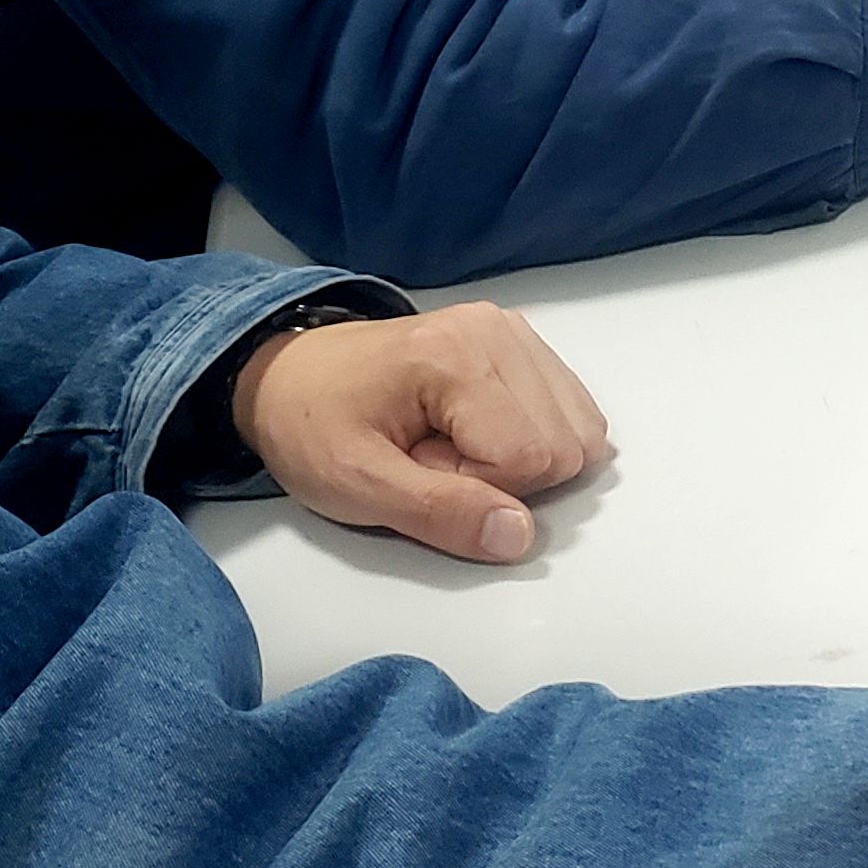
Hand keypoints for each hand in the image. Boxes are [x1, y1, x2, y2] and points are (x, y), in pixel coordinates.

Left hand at [228, 302, 610, 564]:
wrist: (288, 377)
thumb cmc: (312, 426)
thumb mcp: (356, 487)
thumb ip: (439, 514)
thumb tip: (520, 536)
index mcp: (454, 357)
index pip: (530, 458)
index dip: (480, 490)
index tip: (421, 473)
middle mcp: (496, 331)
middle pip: (565, 444)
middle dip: (504, 476)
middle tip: (434, 461)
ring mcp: (511, 331)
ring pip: (579, 429)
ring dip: (521, 458)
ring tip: (452, 446)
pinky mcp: (518, 341)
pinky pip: (569, 411)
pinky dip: (531, 436)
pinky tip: (475, 431)